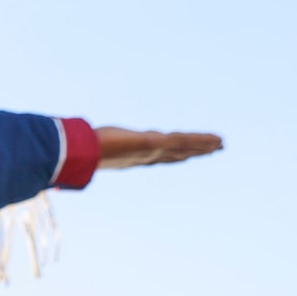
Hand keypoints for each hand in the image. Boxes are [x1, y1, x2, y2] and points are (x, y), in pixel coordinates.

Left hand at [94, 127, 222, 170]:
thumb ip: (89, 143)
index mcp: (135, 156)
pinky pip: (183, 141)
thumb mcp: (90, 144)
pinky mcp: (156, 143)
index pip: (160, 156)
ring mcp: (153, 150)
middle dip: (195, 152)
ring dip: (203, 146)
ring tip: (220, 144)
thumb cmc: (83, 150)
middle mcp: (147, 155)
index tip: (185, 156)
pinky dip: (200, 140)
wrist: (82, 154)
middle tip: (214, 149)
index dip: (174, 156)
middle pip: (177, 153)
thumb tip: (75, 143)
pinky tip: (214, 139)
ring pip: (184, 148)